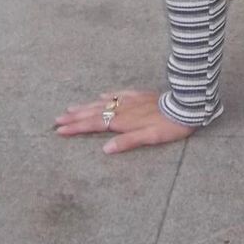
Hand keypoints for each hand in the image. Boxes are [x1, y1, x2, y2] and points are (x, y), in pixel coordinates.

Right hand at [54, 89, 195, 154]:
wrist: (186, 105)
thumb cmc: (169, 126)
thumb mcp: (149, 138)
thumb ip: (127, 142)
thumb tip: (105, 150)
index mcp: (123, 120)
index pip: (94, 124)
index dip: (76, 127)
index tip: (59, 130)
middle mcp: (123, 108)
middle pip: (94, 112)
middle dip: (74, 116)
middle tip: (56, 119)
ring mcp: (130, 100)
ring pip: (103, 102)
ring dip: (86, 106)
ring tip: (71, 107)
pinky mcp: (139, 95)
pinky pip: (119, 93)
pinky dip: (108, 95)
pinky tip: (102, 94)